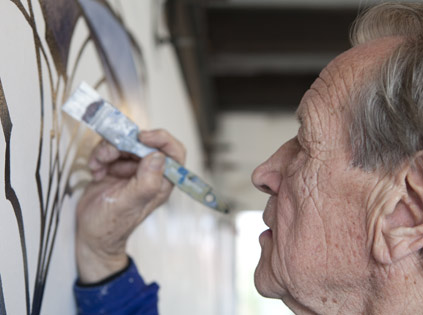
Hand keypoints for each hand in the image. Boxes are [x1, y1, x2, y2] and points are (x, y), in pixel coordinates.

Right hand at [75, 129, 185, 282]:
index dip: (162, 139)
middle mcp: (149, 173)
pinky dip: (100, 156)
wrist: (90, 234)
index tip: (141, 137)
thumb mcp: (128, 204)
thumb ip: (145, 182)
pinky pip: (110, 149)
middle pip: (144, 143)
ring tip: (98, 167)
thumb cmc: (111, 226)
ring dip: (107, 151)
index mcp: (161, 182)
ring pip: (125, 143)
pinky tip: (96, 171)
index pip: (174, 152)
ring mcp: (132, 169)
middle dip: (123, 145)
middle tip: (107, 155)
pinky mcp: (116, 167)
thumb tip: (158, 156)